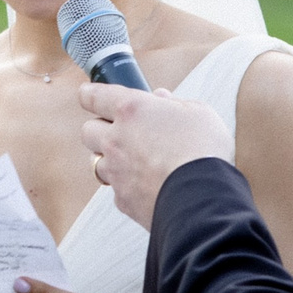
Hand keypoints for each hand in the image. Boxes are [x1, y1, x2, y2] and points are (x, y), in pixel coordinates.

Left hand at [77, 82, 233, 225]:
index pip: (95, 96)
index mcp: (131, 110)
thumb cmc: (204, 150)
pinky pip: (116, 188)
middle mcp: (115, 139)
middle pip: (88, 130)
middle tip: (121, 130)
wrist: (202, 199)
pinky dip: (127, 185)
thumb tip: (160, 99)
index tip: (88, 94)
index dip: (89, 94)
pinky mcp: (122, 198)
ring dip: (110, 158)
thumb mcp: (198, 113)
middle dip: (100, 128)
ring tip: (135, 160)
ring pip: (97, 162)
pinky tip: (148, 184)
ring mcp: (115, 171)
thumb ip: (174, 103)